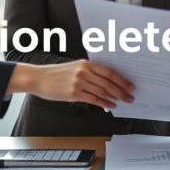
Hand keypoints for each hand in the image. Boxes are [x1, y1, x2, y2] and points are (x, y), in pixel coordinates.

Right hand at [9, 61, 133, 109]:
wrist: (39, 78)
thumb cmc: (56, 74)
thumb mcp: (74, 68)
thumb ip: (90, 73)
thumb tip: (106, 83)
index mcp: (86, 64)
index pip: (109, 72)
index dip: (122, 80)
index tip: (130, 85)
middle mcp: (84, 72)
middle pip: (108, 82)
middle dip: (122, 90)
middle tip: (130, 96)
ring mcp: (79, 83)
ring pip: (102, 91)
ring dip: (115, 97)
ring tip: (123, 101)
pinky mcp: (74, 93)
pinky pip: (93, 99)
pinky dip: (104, 103)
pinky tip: (110, 105)